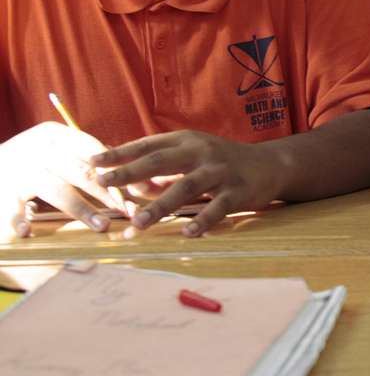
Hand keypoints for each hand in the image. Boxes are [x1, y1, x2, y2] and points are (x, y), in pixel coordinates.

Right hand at [1, 124, 128, 236]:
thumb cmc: (37, 159)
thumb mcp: (60, 150)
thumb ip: (90, 160)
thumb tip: (133, 177)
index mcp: (57, 135)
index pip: (93, 153)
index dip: (114, 173)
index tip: (133, 193)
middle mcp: (40, 149)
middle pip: (80, 172)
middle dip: (107, 192)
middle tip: (127, 211)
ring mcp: (21, 169)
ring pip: (56, 189)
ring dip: (82, 208)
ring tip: (102, 225)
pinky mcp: (3, 189)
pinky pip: (11, 206)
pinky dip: (18, 219)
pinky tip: (27, 233)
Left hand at [91, 130, 288, 236]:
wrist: (271, 164)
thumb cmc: (222, 162)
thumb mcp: (192, 159)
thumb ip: (162, 170)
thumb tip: (128, 184)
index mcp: (187, 141)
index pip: (148, 145)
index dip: (120, 153)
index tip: (93, 161)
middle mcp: (202, 152)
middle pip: (161, 161)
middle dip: (130, 172)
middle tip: (102, 183)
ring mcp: (221, 171)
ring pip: (186, 187)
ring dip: (159, 206)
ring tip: (137, 222)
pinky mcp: (238, 191)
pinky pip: (218, 207)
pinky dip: (203, 220)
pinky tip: (188, 233)